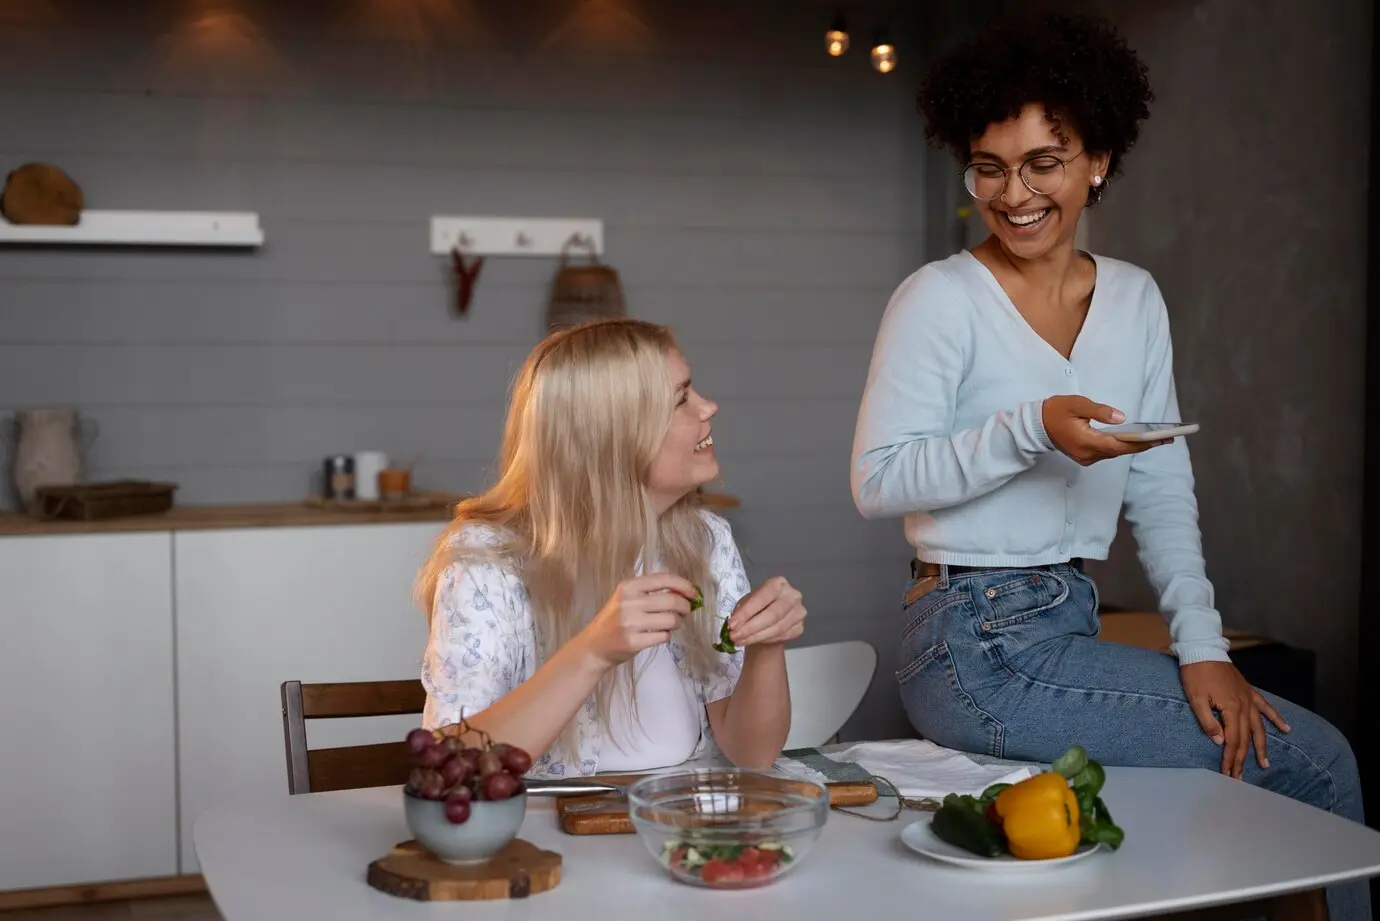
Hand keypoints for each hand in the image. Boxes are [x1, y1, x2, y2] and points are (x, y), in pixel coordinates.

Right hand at [578, 573, 696, 668]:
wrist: (594, 645)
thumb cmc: (615, 619)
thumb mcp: (627, 598)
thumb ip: (651, 592)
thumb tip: (684, 592)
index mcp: (629, 586)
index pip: (664, 579)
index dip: (684, 585)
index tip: (693, 593)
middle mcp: (629, 602)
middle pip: (672, 600)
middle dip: (685, 607)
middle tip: (685, 612)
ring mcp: (631, 623)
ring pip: (671, 620)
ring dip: (677, 623)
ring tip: (671, 624)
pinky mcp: (634, 642)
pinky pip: (664, 636)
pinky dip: (666, 636)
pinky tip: (658, 635)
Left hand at [727, 576, 806, 646]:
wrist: (769, 621)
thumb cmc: (756, 608)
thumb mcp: (746, 603)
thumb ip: (742, 610)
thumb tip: (734, 623)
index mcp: (778, 583)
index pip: (763, 597)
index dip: (746, 612)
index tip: (732, 625)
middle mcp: (793, 595)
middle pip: (772, 615)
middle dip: (750, 628)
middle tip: (734, 636)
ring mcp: (799, 612)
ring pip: (777, 628)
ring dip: (755, 637)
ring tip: (739, 641)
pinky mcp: (800, 627)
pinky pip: (781, 637)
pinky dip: (764, 640)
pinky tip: (752, 641)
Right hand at [1042, 395, 1171, 465]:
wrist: (1035, 426)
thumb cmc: (1056, 411)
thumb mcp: (1077, 404)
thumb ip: (1100, 411)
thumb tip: (1123, 418)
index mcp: (1086, 441)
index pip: (1119, 445)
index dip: (1141, 443)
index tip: (1159, 439)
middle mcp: (1088, 454)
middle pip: (1120, 451)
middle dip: (1143, 445)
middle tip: (1166, 439)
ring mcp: (1086, 458)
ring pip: (1115, 453)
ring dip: (1134, 446)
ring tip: (1155, 438)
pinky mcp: (1085, 457)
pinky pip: (1107, 453)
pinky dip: (1122, 447)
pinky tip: (1134, 440)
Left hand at [1181, 661, 1291, 777]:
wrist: (1203, 649)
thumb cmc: (1195, 674)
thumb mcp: (1195, 698)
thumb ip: (1208, 721)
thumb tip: (1220, 742)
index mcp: (1231, 709)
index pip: (1233, 740)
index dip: (1230, 758)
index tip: (1228, 774)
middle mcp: (1245, 706)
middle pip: (1246, 738)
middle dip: (1243, 759)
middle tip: (1240, 777)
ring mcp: (1249, 698)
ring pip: (1259, 727)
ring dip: (1262, 746)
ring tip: (1265, 763)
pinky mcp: (1249, 691)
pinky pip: (1266, 708)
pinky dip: (1277, 718)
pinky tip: (1287, 729)